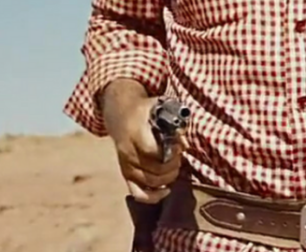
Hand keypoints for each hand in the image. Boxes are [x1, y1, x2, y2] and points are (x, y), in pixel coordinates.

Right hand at [101, 80, 188, 203]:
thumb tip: (185, 144)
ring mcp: (126, 166)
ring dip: (167, 179)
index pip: (154, 153)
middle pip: (154, 172)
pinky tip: (165, 190)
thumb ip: (174, 124)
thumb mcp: (159, 107)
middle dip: (172, 167)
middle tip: (178, 157)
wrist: (120, 114)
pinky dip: (153, 197)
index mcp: (135, 135)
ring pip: (149, 183)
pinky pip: (137, 193)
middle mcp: (128, 153)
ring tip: (174, 167)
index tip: (179, 147)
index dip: (171, 154)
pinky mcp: (125, 174)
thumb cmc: (143, 111)